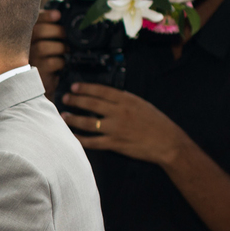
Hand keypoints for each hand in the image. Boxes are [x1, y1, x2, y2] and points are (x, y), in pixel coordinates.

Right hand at [29, 8, 65, 100]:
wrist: (40, 85)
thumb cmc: (44, 60)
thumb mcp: (46, 44)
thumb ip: (50, 30)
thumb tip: (61, 16)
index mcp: (26, 36)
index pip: (33, 21)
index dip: (45, 16)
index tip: (58, 15)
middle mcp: (22, 46)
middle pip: (37, 31)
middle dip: (56, 31)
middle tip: (66, 35)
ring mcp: (28, 59)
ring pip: (42, 47)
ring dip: (60, 47)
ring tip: (66, 50)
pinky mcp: (35, 72)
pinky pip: (50, 62)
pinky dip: (60, 61)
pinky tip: (62, 62)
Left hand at [60, 83, 185, 164]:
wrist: (168, 143)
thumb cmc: (157, 122)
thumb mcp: (142, 104)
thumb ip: (124, 101)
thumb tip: (106, 97)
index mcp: (127, 101)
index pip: (101, 91)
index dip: (86, 88)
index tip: (74, 87)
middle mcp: (119, 113)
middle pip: (91, 104)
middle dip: (75, 100)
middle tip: (65, 98)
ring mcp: (115, 129)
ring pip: (87, 123)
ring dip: (72, 119)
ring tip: (64, 116)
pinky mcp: (114, 143)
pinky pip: (92, 141)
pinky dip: (79, 138)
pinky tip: (72, 135)